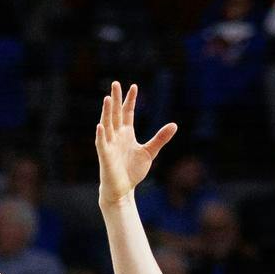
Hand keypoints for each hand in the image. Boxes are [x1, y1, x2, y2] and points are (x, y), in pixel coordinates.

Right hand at [95, 81, 176, 208]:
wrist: (123, 190)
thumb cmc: (132, 171)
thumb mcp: (149, 152)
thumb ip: (160, 138)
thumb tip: (174, 125)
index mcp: (126, 134)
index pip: (127, 113)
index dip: (130, 100)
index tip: (134, 86)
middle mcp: (116, 136)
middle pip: (115, 114)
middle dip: (115, 99)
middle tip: (115, 83)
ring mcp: (109, 145)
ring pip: (107, 125)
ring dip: (106, 112)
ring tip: (107, 99)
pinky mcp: (105, 156)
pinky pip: (101, 144)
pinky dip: (101, 134)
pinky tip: (100, 125)